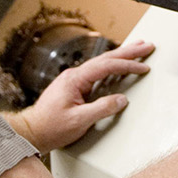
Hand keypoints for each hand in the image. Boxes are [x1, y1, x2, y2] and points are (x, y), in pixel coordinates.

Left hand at [8, 40, 154, 153]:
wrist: (31, 131)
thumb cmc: (50, 127)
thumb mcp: (79, 121)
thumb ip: (102, 109)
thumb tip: (121, 100)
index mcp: (75, 79)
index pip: (106, 66)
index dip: (127, 65)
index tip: (143, 67)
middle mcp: (74, 75)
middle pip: (105, 58)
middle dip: (128, 52)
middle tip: (146, 46)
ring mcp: (73, 80)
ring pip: (101, 63)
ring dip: (120, 57)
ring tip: (136, 51)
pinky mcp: (74, 86)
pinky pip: (96, 72)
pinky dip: (111, 67)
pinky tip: (117, 66)